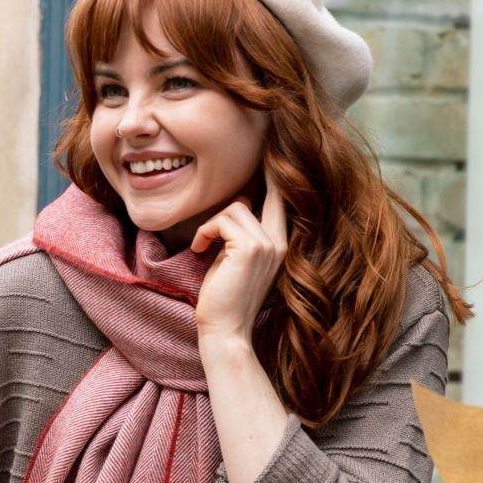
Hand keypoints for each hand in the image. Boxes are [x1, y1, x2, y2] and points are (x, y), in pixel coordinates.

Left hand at [190, 179, 286, 344]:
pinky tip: (199, 249)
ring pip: (236, 206)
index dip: (276, 177)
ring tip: (203, 245)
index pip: (282, 200)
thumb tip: (241, 202)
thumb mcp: (238, 260)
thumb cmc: (225, 299)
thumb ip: (243, 234)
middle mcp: (279, 242)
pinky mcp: (249, 248)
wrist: (226, 331)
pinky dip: (205, 232)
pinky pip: (222, 220)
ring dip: (212, 224)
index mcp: (281, 245)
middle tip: (234, 186)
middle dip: (243, 192)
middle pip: (260, 196)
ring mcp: (267, 245)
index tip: (270, 151)